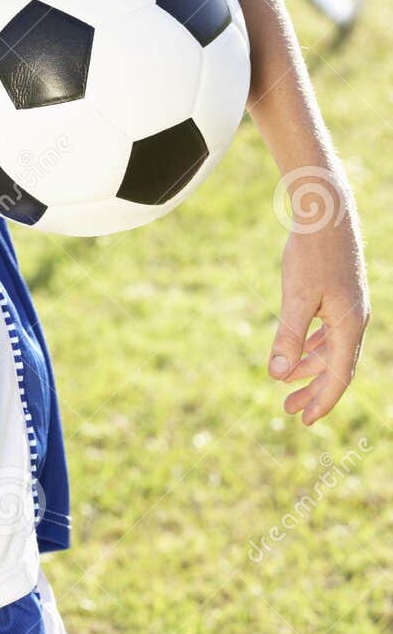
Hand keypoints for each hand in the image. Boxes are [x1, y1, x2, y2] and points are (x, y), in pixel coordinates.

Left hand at [267, 192, 369, 424]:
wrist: (326, 212)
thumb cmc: (312, 253)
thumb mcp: (296, 296)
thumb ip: (288, 336)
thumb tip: (278, 375)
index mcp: (349, 325)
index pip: (339, 375)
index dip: (322, 401)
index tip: (303, 421)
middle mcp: (354, 320)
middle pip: (336, 367)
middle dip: (313, 390)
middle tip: (288, 411)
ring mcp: (348, 307)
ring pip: (331, 349)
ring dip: (310, 368)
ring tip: (286, 384)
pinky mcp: (339, 295)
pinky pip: (329, 332)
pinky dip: (313, 346)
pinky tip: (298, 353)